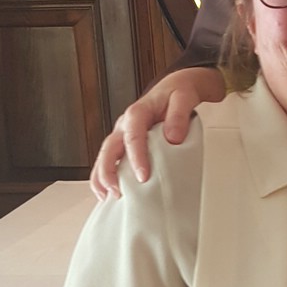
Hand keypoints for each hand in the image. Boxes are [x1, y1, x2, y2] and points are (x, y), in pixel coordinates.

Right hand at [89, 66, 224, 199]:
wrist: (175, 90)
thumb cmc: (177, 95)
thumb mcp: (184, 98)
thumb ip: (179, 116)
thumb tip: (173, 137)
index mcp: (138, 112)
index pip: (133, 136)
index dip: (136, 157)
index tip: (143, 176)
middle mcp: (124, 124)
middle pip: (109, 148)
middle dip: (110, 171)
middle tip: (118, 191)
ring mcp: (121, 135)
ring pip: (104, 156)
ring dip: (102, 177)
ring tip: (107, 197)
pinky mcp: (123, 145)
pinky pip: (109, 161)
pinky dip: (104, 177)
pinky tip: (107, 194)